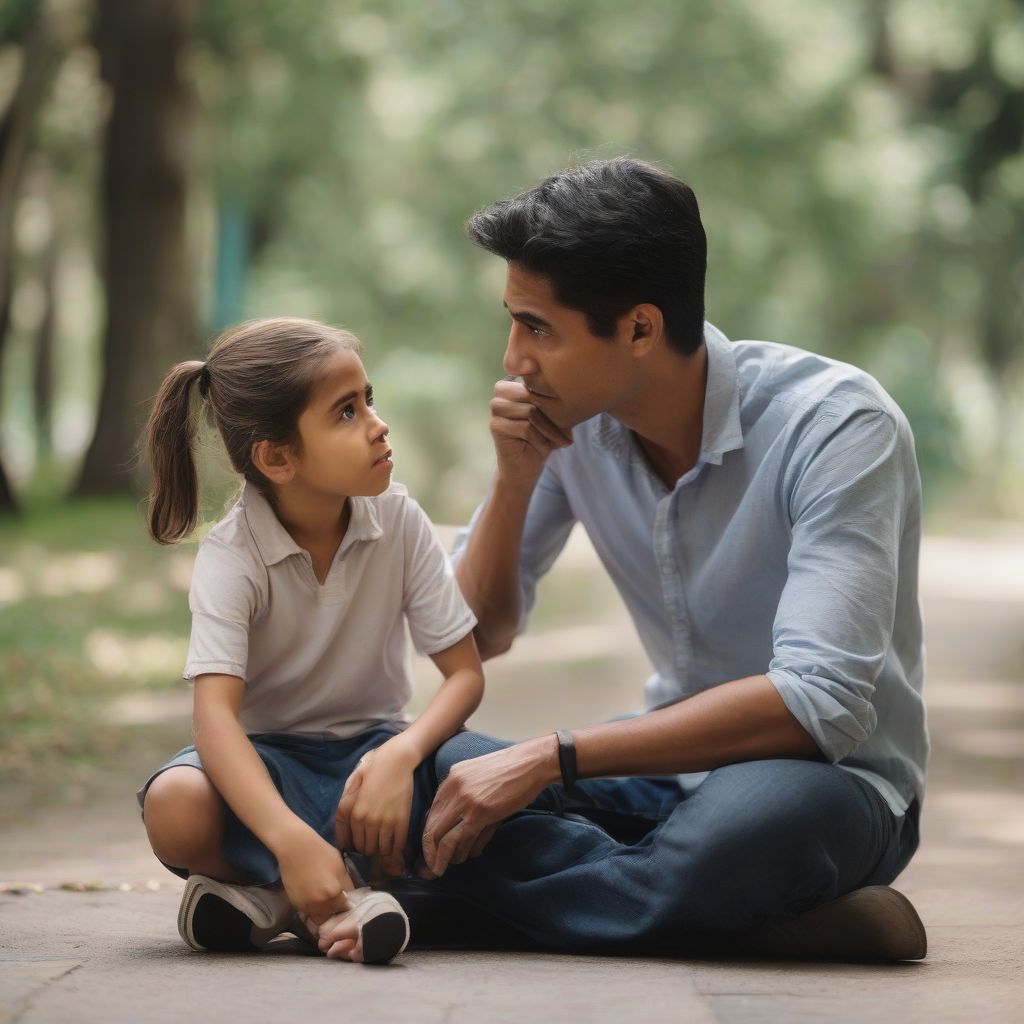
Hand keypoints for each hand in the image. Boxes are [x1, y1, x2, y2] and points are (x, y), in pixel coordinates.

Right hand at [273, 825, 352, 927]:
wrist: (295, 848)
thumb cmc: (321, 852)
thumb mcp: (340, 866)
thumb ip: (347, 885)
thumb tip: (352, 899)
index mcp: (333, 893)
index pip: (346, 908)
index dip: (348, 904)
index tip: (348, 899)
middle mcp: (320, 904)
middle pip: (333, 915)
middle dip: (336, 910)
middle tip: (337, 899)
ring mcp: (306, 906)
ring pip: (320, 917)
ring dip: (325, 912)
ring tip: (325, 898)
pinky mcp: (295, 904)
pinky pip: (308, 913)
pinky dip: (313, 909)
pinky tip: (315, 896)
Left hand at [334, 740, 418, 876]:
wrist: (395, 761)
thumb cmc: (372, 770)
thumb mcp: (352, 787)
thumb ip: (346, 806)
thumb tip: (345, 827)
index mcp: (353, 814)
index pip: (350, 843)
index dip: (354, 847)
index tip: (359, 845)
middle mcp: (367, 822)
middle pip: (366, 848)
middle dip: (368, 848)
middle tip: (373, 842)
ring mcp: (385, 823)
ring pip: (381, 849)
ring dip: (382, 849)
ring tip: (384, 843)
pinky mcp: (401, 821)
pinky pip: (397, 844)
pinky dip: (396, 849)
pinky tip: (395, 844)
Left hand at [421, 735, 558, 877]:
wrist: (533, 762)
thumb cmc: (512, 771)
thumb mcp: (481, 778)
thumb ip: (466, 799)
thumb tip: (460, 831)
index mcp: (452, 777)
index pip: (431, 813)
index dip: (429, 836)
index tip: (430, 851)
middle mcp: (453, 787)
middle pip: (431, 827)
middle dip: (429, 852)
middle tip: (429, 868)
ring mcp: (465, 800)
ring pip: (442, 838)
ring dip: (442, 858)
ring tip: (445, 868)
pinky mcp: (480, 812)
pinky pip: (460, 840)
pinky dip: (455, 856)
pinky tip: (459, 861)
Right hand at [490, 379, 572, 487]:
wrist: (525, 468)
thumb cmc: (541, 439)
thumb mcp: (554, 419)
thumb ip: (557, 404)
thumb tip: (570, 397)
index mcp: (515, 386)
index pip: (537, 382)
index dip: (553, 399)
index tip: (566, 417)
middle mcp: (501, 394)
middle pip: (533, 395)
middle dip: (551, 415)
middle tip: (564, 434)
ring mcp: (496, 409)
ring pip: (530, 411)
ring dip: (547, 429)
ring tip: (555, 441)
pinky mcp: (495, 426)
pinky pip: (525, 427)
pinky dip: (539, 439)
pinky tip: (543, 447)